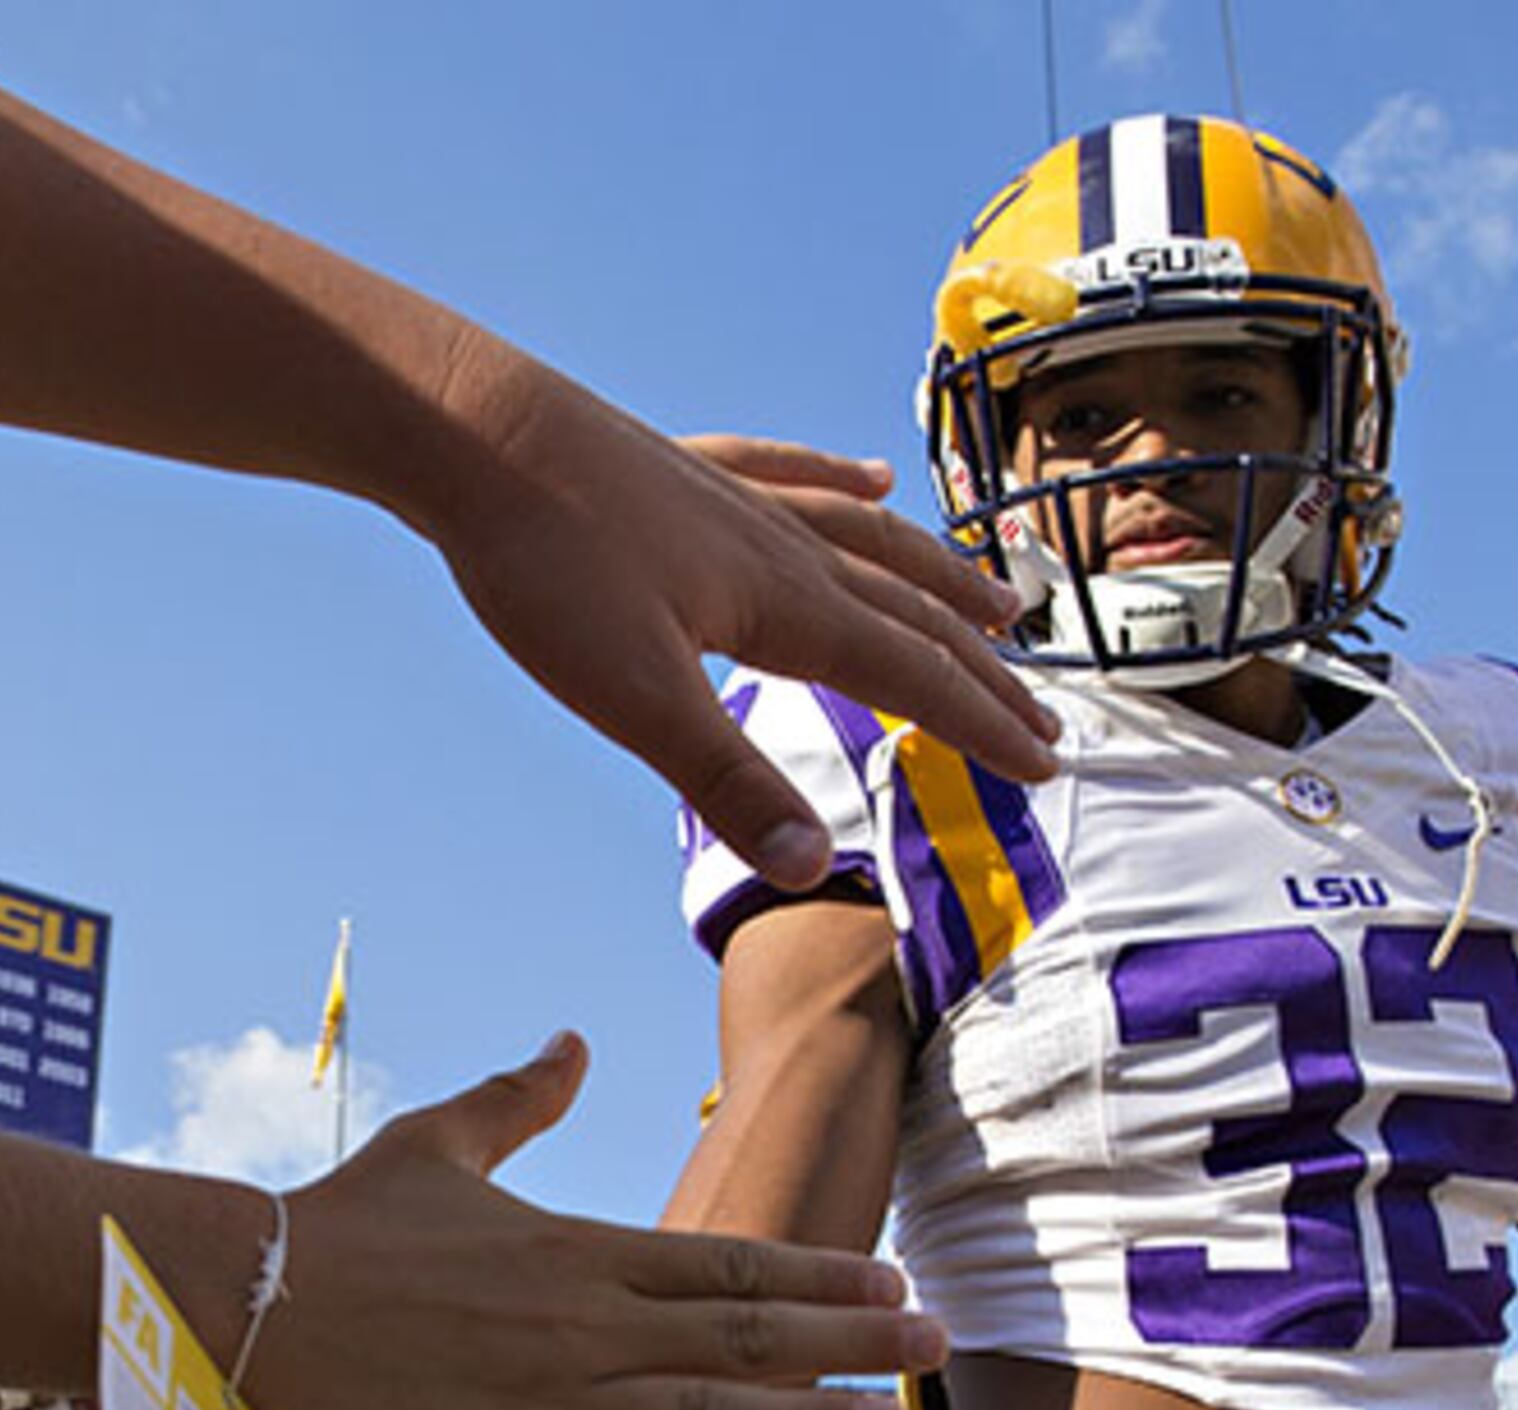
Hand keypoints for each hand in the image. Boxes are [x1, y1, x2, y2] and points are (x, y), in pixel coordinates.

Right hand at [233, 1036, 941, 1409]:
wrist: (246, 1306)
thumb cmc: (340, 1225)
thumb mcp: (437, 1142)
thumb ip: (518, 1098)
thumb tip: (573, 1044)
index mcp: (577, 1247)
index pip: (730, 1260)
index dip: (823, 1277)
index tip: (893, 1286)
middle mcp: (581, 1325)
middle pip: (745, 1333)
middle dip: (851, 1345)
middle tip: (936, 1351)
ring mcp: (550, 1406)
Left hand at [401, 354, 1053, 889]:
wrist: (471, 432)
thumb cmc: (544, 564)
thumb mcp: (634, 697)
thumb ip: (727, 781)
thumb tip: (813, 870)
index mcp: (785, 609)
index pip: (911, 679)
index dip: (982, 727)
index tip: (1046, 769)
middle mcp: (782, 544)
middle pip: (909, 615)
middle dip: (982, 674)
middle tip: (1047, 716)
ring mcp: (736, 497)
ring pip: (868, 540)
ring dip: (937, 578)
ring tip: (993, 603)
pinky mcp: (684, 468)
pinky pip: (791, 473)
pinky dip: (841, 481)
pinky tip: (866, 477)